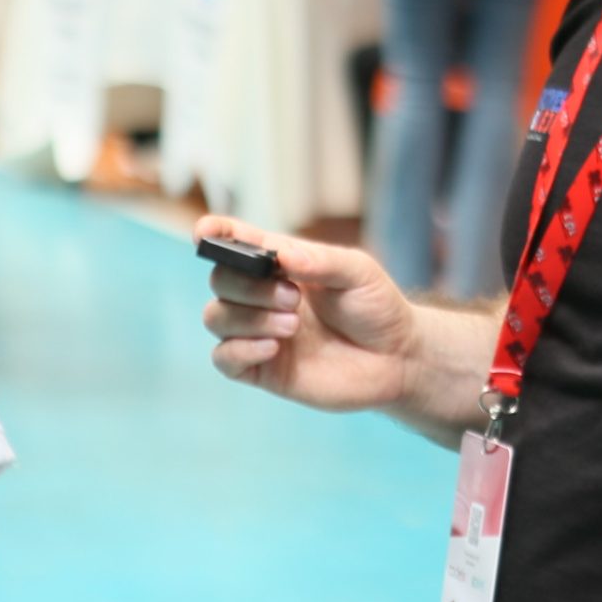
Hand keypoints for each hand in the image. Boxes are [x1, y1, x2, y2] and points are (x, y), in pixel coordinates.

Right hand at [197, 214, 422, 414]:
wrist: (397, 359)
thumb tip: (281, 257)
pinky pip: (223, 359)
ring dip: (249, 318)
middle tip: (294, 297)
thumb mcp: (359, 273)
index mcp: (280, 264)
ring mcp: (259, 332)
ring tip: (294, 324)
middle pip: (219, 279)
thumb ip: (321, 261)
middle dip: (248, 287)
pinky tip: (273, 348)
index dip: (213, 233)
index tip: (204, 233)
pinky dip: (240, 350)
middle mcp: (262, 296)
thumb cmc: (377, 308)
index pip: (235, 242)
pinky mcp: (262, 368)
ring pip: (215, 317)